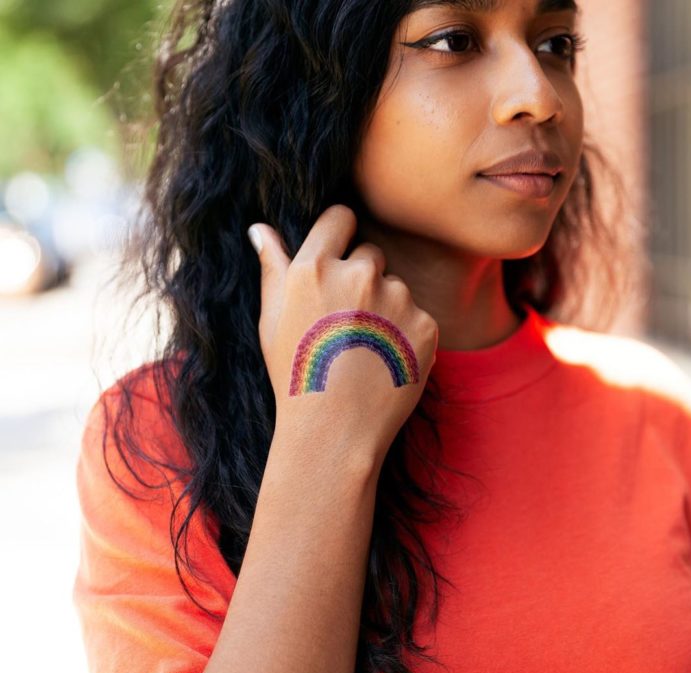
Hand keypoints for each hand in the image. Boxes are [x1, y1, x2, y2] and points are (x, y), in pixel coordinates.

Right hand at [247, 204, 438, 466]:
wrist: (334, 433)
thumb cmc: (295, 376)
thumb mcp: (271, 320)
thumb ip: (272, 267)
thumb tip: (259, 228)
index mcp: (314, 268)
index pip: (341, 217)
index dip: (340, 233)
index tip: (339, 256)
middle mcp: (358, 275)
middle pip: (371, 254)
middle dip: (362, 278)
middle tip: (346, 323)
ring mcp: (396, 299)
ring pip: (396, 288)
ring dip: (386, 308)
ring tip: (365, 349)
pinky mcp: (426, 325)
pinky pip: (418, 316)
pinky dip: (407, 334)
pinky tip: (385, 361)